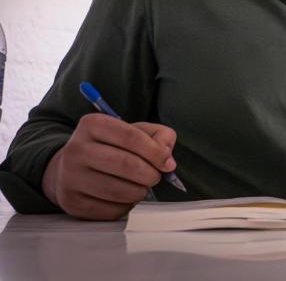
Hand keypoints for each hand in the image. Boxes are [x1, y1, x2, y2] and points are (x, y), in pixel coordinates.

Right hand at [42, 113, 177, 219]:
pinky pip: (109, 210)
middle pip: (125, 164)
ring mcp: (70, 177)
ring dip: (139, 192)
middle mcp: (76, 149)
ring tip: (142, 187)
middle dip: (150, 174)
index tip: (167, 163)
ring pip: (117, 190)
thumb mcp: (136, 131)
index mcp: (92, 124)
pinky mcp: (70, 202)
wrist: (72, 166)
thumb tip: (167, 157)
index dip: (155, 152)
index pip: (131, 137)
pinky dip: (126, 206)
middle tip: (156, 177)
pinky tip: (125, 197)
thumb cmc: (112, 147)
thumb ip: (159, 136)